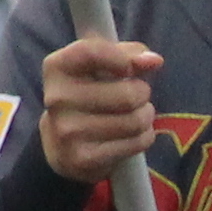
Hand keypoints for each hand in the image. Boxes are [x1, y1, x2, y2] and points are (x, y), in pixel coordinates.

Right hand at [38, 31, 160, 180]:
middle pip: (128, 94)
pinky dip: (143, 137)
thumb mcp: (102, 66)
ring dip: (145, 117)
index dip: (121, 58)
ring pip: (135, 121)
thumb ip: (129, 55)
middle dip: (143, 94)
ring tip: (134, 115)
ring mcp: (68, 131)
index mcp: (57, 67)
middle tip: (136, 97)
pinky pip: (136, 143)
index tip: (129, 68)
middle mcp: (57, 98)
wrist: (61, 144)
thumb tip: (153, 60)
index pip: (92, 51)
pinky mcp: (82, 159)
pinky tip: (130, 135)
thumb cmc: (90, 93)